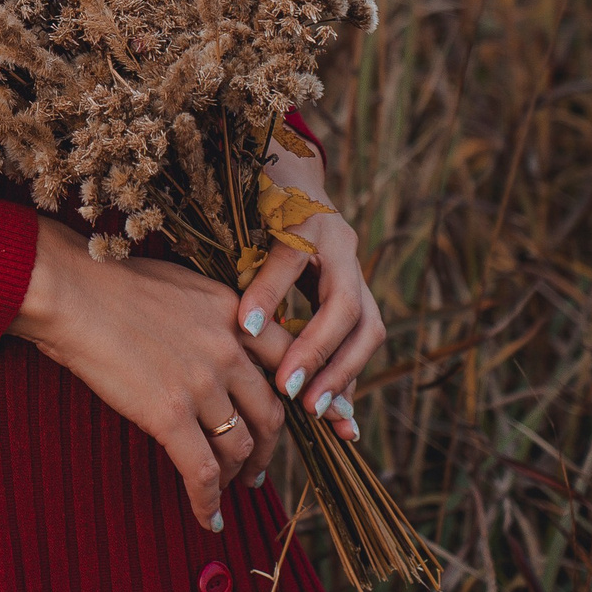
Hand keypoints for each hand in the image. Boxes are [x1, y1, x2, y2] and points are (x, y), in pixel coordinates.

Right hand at [11, 221, 298, 529]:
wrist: (70, 291)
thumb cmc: (112, 283)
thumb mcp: (182, 286)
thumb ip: (215, 317)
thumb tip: (229, 342)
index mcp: (235, 313)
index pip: (292, 361)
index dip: (316, 397)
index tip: (333, 422)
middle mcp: (228, 348)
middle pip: (271, 413)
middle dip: (269, 448)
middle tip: (258, 466)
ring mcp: (200, 382)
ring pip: (238, 446)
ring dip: (237, 474)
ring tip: (228, 486)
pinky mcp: (168, 413)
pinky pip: (200, 470)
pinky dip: (207, 500)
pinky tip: (208, 517)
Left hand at [236, 174, 381, 444]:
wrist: (291, 176)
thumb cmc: (248, 200)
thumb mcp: (236, 216)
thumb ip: (231, 255)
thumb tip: (224, 316)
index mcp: (304, 217)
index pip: (290, 256)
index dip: (268, 293)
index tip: (242, 328)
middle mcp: (339, 244)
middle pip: (344, 304)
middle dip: (317, 352)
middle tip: (287, 390)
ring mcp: (357, 270)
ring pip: (367, 328)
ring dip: (341, 373)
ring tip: (313, 410)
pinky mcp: (360, 294)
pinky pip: (362, 342)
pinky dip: (349, 376)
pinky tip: (339, 415)